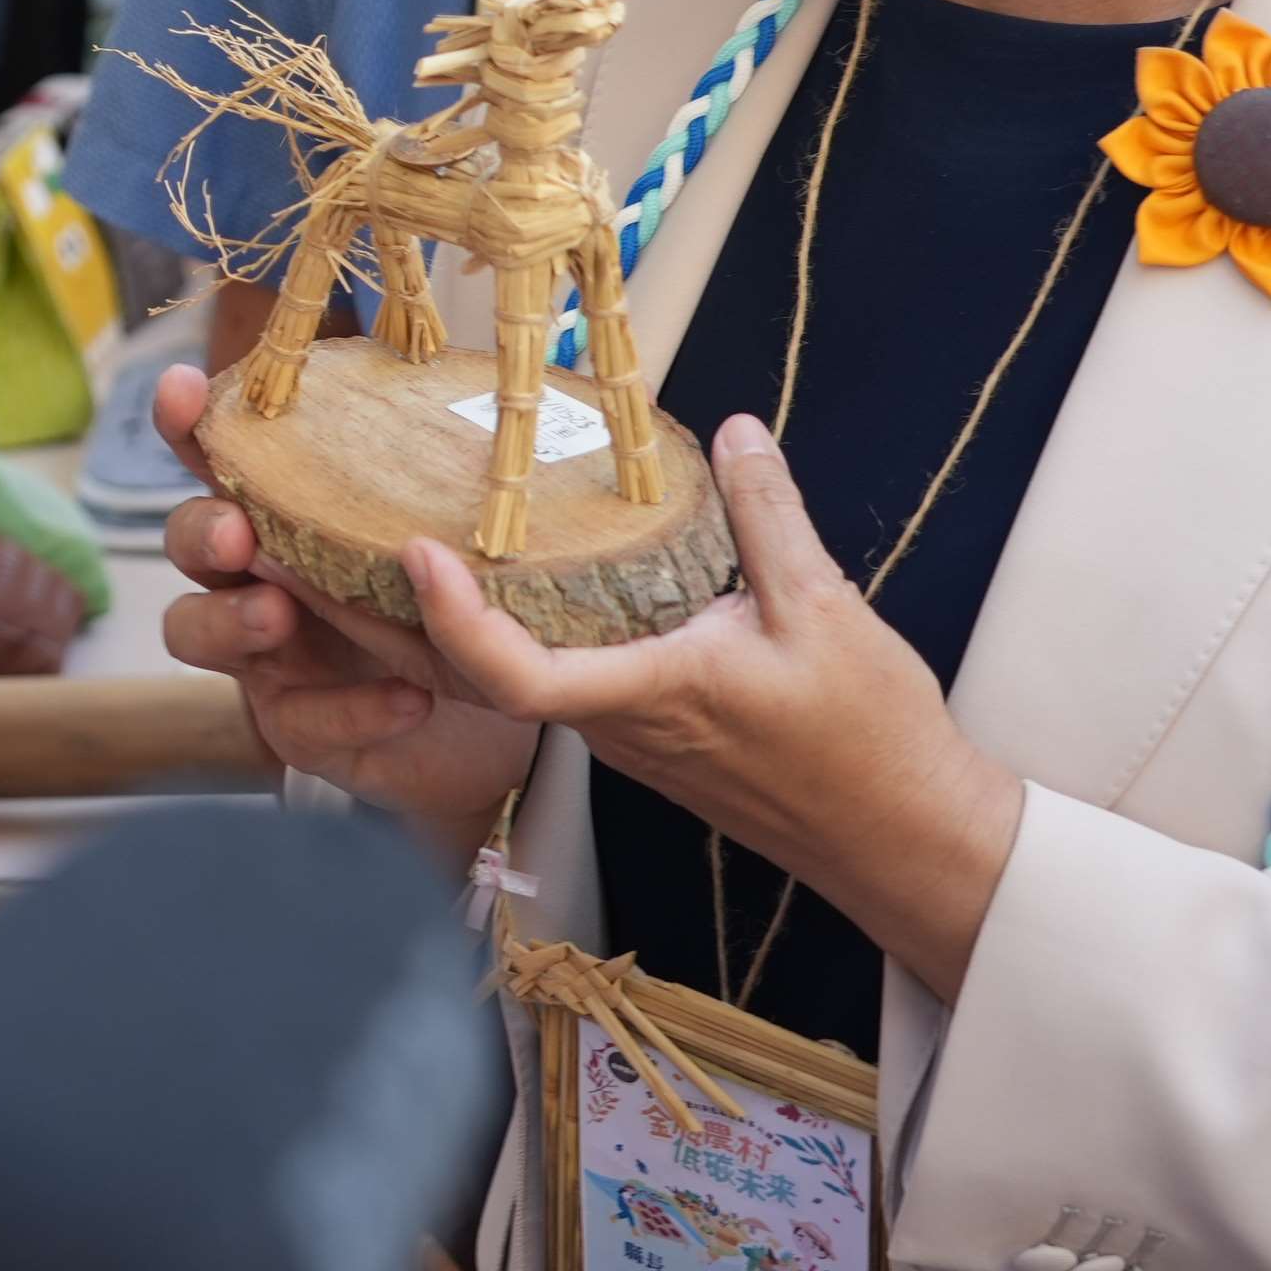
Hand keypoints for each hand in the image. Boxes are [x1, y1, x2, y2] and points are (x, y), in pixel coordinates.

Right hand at [153, 365, 537, 851]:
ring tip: (281, 613)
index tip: (182, 390)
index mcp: (284, 515)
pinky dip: (349, 708)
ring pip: (191, 631)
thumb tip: (456, 378)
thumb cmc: (454, 606)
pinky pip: (296, 720)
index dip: (187, 424)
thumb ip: (428, 476)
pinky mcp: (296, 728)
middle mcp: (254, 578)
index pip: (218, 458)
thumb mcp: (446, 534)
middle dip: (201, 529)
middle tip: (239, 531)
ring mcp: (263, 655)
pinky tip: (409, 698)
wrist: (494, 724)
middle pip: (185, 541)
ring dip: (229, 617)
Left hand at [398, 415, 1024, 999]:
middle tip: (365, 538)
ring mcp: (631, 742)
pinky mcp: (652, 743)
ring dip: (461, 633)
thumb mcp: (824, 608)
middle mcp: (620, 728)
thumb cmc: (869, 739)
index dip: (455, 622)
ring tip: (418, 550)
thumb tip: (735, 432)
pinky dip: (518, 643)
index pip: (518, 677)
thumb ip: (769, 516)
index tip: (417, 553)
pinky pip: (563, 689)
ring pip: (521, 688)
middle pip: (489, 680)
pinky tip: (520, 590)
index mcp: (650, 695)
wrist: (906, 839)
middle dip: (417, 620)